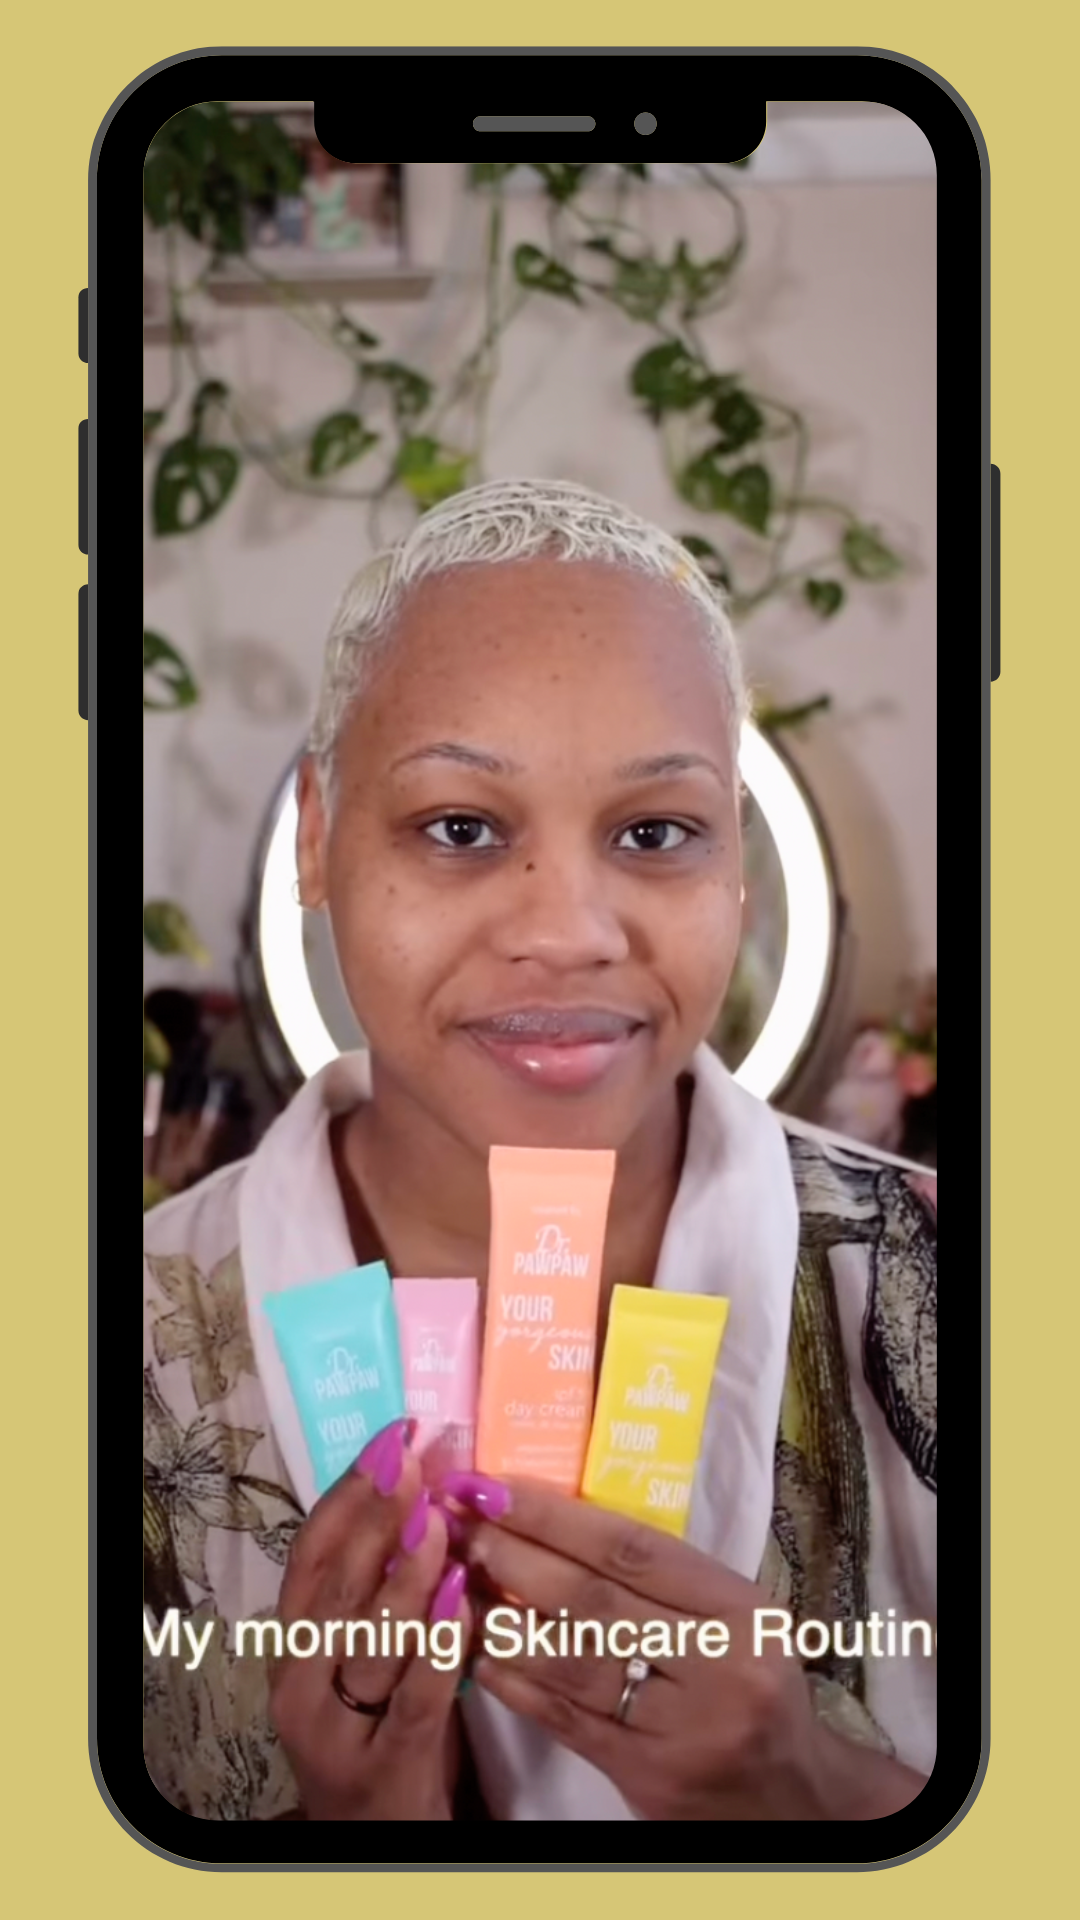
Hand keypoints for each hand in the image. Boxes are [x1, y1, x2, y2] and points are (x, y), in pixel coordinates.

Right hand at [269, 1418, 470, 1820]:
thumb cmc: (381, 1722)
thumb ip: (386, 1579)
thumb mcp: (368, 1649)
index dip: (351, 1489)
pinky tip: (458, 1597)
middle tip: (420, 1456)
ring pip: (369, 1636)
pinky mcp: (387, 1764)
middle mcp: (300, 1680)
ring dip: (405, 1569)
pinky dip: (435, 1642)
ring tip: (438, 1515)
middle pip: (338, 1583)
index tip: (395, 1435)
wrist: (378, 1837)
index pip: (313, 1551)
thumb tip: (431, 1481)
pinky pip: (414, 1694)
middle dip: (380, 1512)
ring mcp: (338, 1726)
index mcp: (294, 1641)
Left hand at [448, 1474, 926, 1822]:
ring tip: (457, 1582)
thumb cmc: (755, 1684)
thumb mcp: (736, 1616)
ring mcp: (680, 1730)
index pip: (633, 1549)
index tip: (494, 1485)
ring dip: (503, 1618)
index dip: (555, 1515)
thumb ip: (662, 1578)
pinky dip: (517, 1683)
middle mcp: (716, 1666)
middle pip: (594, 1600)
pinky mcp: (646, 1777)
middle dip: (515, 1556)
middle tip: (458, 1524)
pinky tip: (480, 1654)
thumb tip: (553, 1522)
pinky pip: (567, 1719)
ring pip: (573, 1661)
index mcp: (741, 1610)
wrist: (796, 1796)